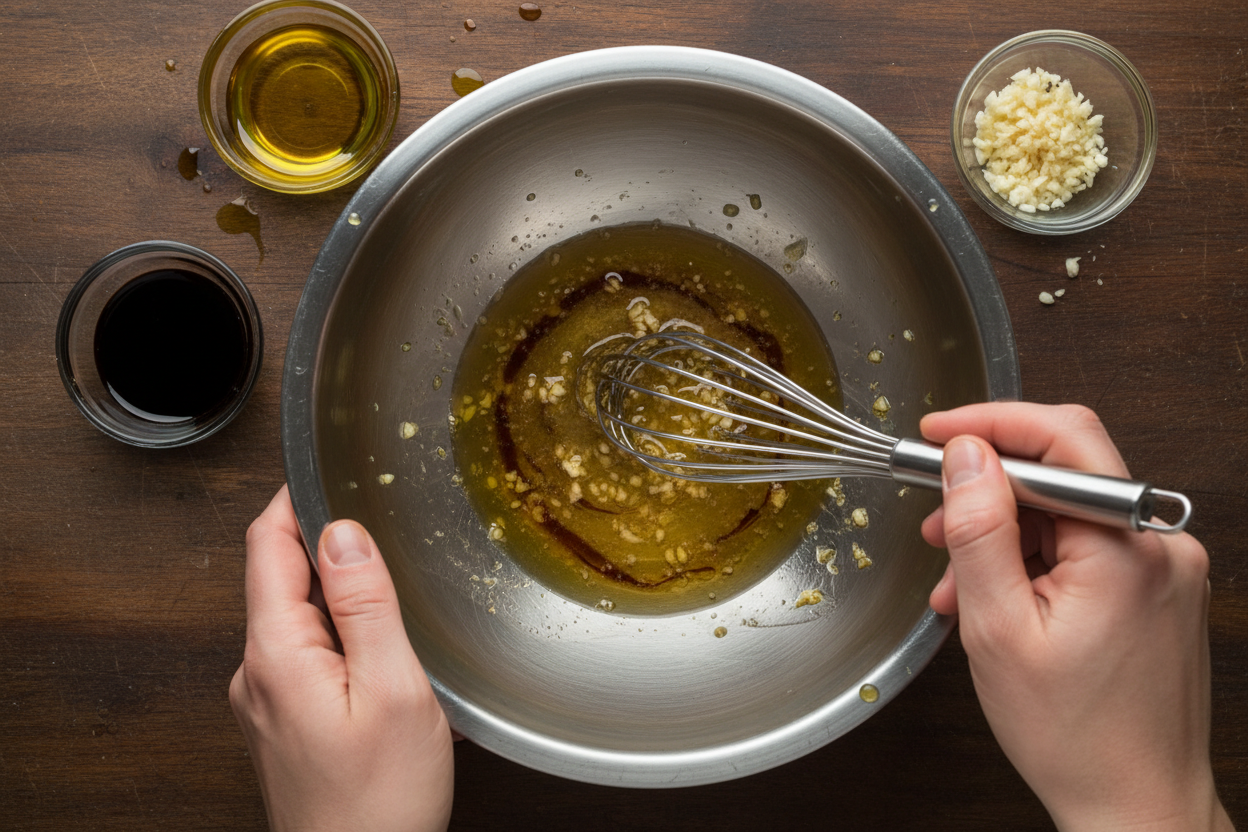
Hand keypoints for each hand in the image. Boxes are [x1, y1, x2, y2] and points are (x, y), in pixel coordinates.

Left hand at [230, 486, 453, 831]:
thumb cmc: (379, 802)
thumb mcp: (393, 691)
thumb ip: (365, 606)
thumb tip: (342, 531)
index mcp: (277, 653)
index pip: (266, 545)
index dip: (295, 499)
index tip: (327, 467)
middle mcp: (257, 673)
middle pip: (278, 576)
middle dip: (323, 540)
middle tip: (377, 515)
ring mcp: (266, 701)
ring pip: (294, 617)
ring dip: (335, 590)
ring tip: (389, 581)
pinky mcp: (284, 722)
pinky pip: (304, 654)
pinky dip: (338, 631)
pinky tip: (381, 646)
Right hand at [921, 403, 1231, 831]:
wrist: (1136, 808)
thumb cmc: (1075, 736)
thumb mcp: (998, 626)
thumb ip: (979, 528)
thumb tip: (965, 453)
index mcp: (1127, 546)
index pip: (1061, 438)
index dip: (988, 425)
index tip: (934, 434)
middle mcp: (1161, 545)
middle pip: (1062, 475)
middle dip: (987, 493)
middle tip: (933, 523)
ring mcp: (1164, 569)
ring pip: (1067, 515)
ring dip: (1003, 537)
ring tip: (957, 585)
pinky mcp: (1156, 592)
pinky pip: (1085, 550)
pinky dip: (1033, 563)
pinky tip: (996, 600)